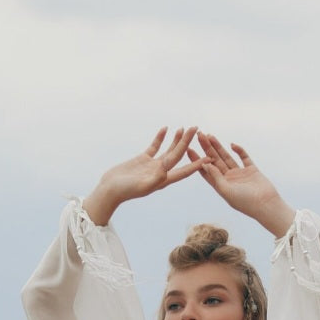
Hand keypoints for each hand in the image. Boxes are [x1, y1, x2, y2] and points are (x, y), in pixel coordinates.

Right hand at [82, 128, 208, 225]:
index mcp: (163, 180)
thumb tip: (166, 169)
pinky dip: (160, 138)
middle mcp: (160, 172)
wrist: (109, 190)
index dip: (197, 164)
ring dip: (177, 139)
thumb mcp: (141, 185)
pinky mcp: (143, 160)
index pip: (184, 170)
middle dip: (188, 142)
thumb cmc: (124, 191)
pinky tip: (166, 129)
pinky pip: (155, 147)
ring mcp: (152, 166)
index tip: (209, 157)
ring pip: (168, 150)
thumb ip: (154, 178)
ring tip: (185, 127)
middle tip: (197, 129)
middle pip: (178, 155)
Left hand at [189, 134, 294, 236]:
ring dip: (218, 146)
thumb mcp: (226, 191)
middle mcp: (228, 179)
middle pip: (215, 161)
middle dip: (206, 148)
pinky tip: (232, 144)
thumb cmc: (245, 202)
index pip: (206, 171)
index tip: (188, 149)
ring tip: (209, 135)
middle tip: (198, 135)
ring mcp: (239, 174)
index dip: (197, 160)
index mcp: (220, 186)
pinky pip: (243, 157)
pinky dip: (239, 150)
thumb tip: (204, 164)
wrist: (266, 205)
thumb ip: (216, 177)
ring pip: (226, 157)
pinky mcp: (251, 170)